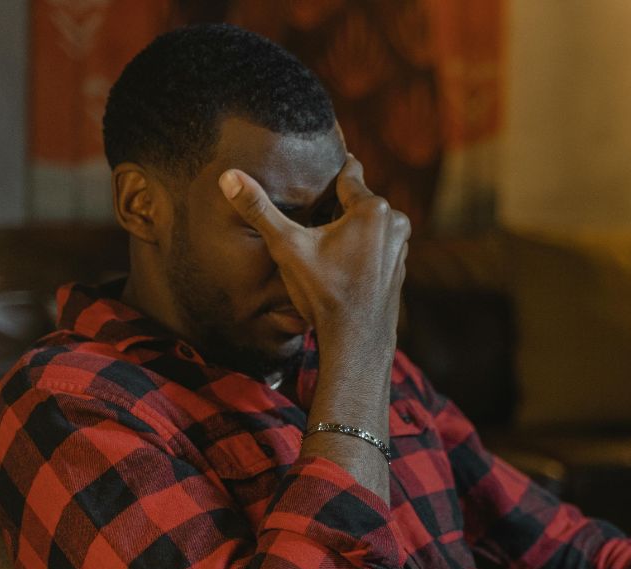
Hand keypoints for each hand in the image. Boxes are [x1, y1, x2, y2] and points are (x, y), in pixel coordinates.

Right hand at [217, 155, 408, 350]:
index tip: (317, 164)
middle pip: (358, 200)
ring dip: (349, 226)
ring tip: (323, 237)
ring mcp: (401, 245)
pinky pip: (377, 244)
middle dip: (336, 204)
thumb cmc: (324, 293)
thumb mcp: (287, 246)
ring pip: (369, 223)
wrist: (356, 341)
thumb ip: (259, 209)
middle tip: (312, 210)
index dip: (328, 172)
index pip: (348, 173)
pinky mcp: (400, 266)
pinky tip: (340, 262)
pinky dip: (361, 246)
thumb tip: (229, 177)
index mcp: (372, 208)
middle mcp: (395, 222)